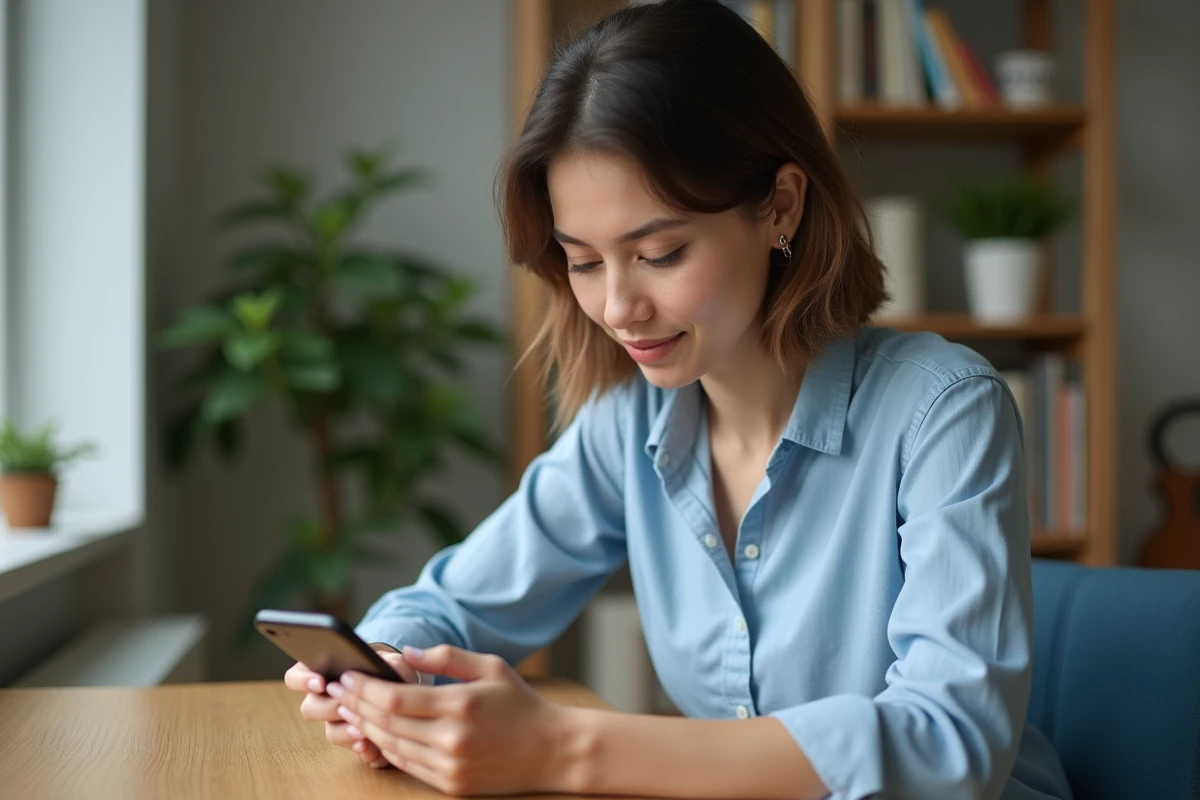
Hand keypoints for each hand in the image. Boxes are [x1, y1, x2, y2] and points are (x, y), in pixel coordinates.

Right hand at [283, 646, 419, 769]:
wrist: (403, 697)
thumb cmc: (390, 671)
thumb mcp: (391, 661)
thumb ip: (387, 662)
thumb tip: (384, 668)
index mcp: (325, 674)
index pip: (295, 677)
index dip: (302, 680)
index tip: (320, 683)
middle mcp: (325, 701)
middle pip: (309, 709)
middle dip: (328, 708)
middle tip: (346, 706)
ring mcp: (338, 723)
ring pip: (330, 732)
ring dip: (345, 733)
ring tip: (363, 732)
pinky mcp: (354, 742)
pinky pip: (352, 751)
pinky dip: (363, 751)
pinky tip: (374, 750)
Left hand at [328, 644, 571, 795]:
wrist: (553, 751)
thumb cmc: (521, 704)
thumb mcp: (490, 667)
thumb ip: (446, 657)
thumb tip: (405, 653)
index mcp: (461, 704)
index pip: (395, 698)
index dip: (364, 688)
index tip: (345, 676)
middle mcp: (452, 738)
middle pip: (386, 723)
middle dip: (356, 705)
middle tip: (335, 692)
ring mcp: (451, 765)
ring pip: (391, 746)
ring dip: (365, 729)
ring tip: (347, 712)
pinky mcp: (452, 784)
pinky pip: (407, 766)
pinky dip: (386, 749)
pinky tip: (374, 734)